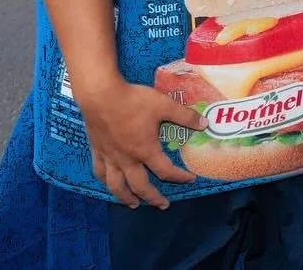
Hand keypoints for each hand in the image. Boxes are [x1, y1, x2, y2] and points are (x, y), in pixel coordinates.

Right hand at [75, 77, 202, 208]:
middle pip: (140, 186)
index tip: (190, 179)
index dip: (180, 177)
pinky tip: (109, 183)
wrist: (100, 96)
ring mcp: (110, 157)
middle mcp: (127, 159)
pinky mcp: (96, 150)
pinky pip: (100, 172)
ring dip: (126, 197)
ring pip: (116, 185)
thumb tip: (205, 124)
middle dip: (152, 198)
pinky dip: (106, 181)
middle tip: (162, 205)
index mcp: (145, 150)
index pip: (166, 171)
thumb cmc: (134, 101)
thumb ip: (185, 116)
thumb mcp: (164, 105)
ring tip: (133, 205)